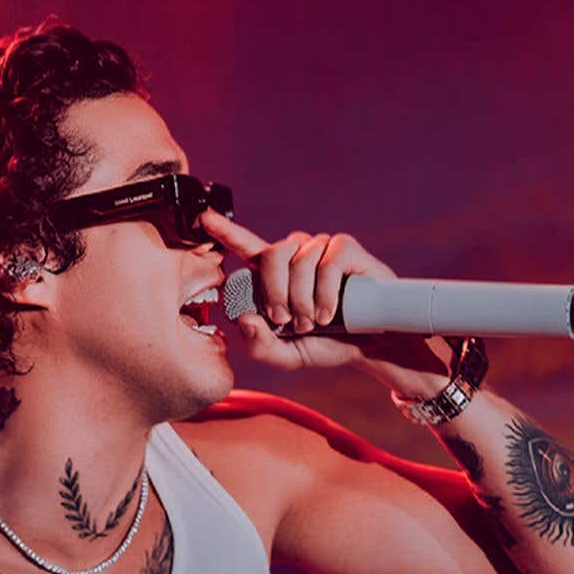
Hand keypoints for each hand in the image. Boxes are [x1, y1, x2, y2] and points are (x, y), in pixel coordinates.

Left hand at [200, 210, 443, 375]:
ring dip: (303, 300)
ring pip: (298, 262)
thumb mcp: (284, 354)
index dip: (224, 230)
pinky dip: (326, 294)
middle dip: (275, 293)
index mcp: (274, 273)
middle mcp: (295, 254)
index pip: (245, 245)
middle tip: (288, 321)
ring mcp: (321, 247)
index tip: (204, 218)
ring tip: (315, 321)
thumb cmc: (325, 344)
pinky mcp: (346, 248)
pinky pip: (327, 263)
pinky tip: (331, 313)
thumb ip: (258, 345)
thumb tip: (245, 319)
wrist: (370, 346)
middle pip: (271, 255)